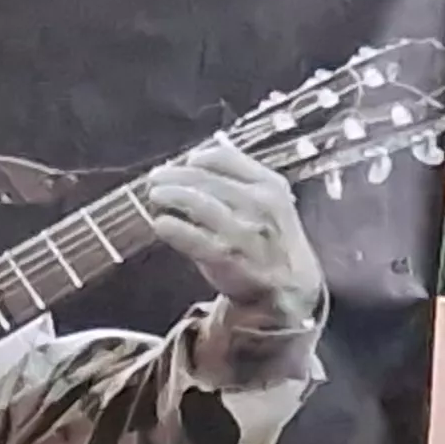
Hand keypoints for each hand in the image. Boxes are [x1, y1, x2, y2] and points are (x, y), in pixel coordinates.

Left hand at [139, 139, 324, 333]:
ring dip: (173, 195)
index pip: (225, 158)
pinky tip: (160, 224)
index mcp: (269, 184)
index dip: (198, 159)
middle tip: (155, 178)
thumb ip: (235, 183)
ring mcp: (244, 230)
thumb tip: (191, 165)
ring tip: (154, 194)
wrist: (289, 285)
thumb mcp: (266, 204)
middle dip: (176, 176)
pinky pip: (196, 239)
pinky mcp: (228, 257)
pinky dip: (176, 230)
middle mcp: (259, 203)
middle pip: (207, 179)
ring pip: (201, 203)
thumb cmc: (267, 240)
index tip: (183, 163)